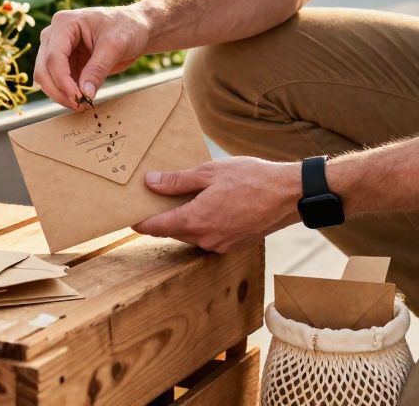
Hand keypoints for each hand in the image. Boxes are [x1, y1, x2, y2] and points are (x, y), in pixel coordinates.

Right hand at [33, 6, 150, 109]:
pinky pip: (58, 83)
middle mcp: (54, 35)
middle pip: (43, 69)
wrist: (136, 29)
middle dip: (58, 91)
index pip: (54, 57)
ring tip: (83, 105)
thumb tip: (85, 94)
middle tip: (79, 106)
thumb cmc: (127, 28)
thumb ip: (98, 69)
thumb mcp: (115, 46)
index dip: (62, 81)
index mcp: (64, 23)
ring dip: (61, 95)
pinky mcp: (65, 63)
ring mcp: (57, 49)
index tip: (78, 98)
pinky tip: (83, 101)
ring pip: (46, 78)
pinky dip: (67, 94)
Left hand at [132, 157, 301, 252]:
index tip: (129, 216)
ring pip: (190, 234)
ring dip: (183, 220)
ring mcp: (220, 244)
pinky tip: (205, 206)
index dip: (141, 222)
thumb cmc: (252, 179)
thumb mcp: (210, 172)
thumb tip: (151, 183)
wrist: (289, 195)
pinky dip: (201, 224)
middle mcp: (205, 238)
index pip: (157, 226)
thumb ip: (178, 181)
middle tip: (154, 199)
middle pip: (172, 231)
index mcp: (196, 220)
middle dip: (162, 218)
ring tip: (181, 199)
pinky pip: (207, 236)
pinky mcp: (233, 245)